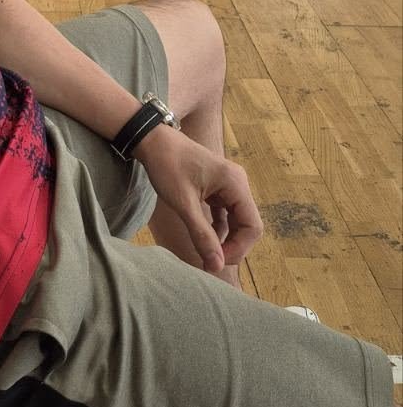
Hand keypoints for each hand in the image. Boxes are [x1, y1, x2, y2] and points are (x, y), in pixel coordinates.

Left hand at [135, 127, 262, 273]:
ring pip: (237, 221)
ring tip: (207, 255)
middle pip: (247, 225)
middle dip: (233, 246)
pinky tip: (204, 239)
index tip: (217, 261)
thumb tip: (217, 266)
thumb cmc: (167, 166)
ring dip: (226, 240)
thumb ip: (202, 234)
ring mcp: (228, 186)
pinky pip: (225, 215)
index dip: (239, 249)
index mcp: (235, 184)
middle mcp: (237, 184)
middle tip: (211, 262)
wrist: (152, 140)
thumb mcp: (184, 204)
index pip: (253, 226)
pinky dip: (218, 229)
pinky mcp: (217, 189)